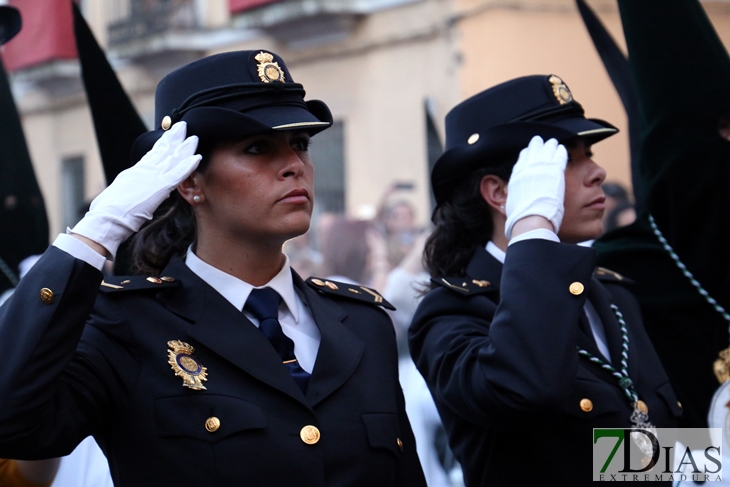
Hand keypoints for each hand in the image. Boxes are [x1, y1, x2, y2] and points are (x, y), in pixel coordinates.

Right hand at [71, 122, 200, 256]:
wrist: (106, 218)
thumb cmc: (108, 211)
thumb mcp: (119, 194)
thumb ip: (130, 189)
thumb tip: (133, 189)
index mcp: (134, 172)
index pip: (151, 155)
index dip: (162, 144)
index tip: (169, 135)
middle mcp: (144, 170)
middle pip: (162, 151)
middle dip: (174, 138)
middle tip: (183, 127)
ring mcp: (152, 177)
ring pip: (172, 158)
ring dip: (185, 148)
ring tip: (194, 137)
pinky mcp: (160, 188)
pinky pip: (178, 174)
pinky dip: (188, 166)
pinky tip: (197, 158)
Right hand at [504, 136, 567, 239]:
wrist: (531, 218)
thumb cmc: (521, 218)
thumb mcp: (511, 205)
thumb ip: (513, 200)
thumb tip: (510, 205)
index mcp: (516, 176)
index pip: (520, 161)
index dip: (525, 155)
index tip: (528, 152)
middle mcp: (527, 169)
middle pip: (531, 151)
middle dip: (536, 145)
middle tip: (539, 140)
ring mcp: (541, 168)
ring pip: (545, 150)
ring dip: (549, 146)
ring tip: (552, 142)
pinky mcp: (555, 171)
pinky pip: (559, 156)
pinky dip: (560, 151)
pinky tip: (562, 149)